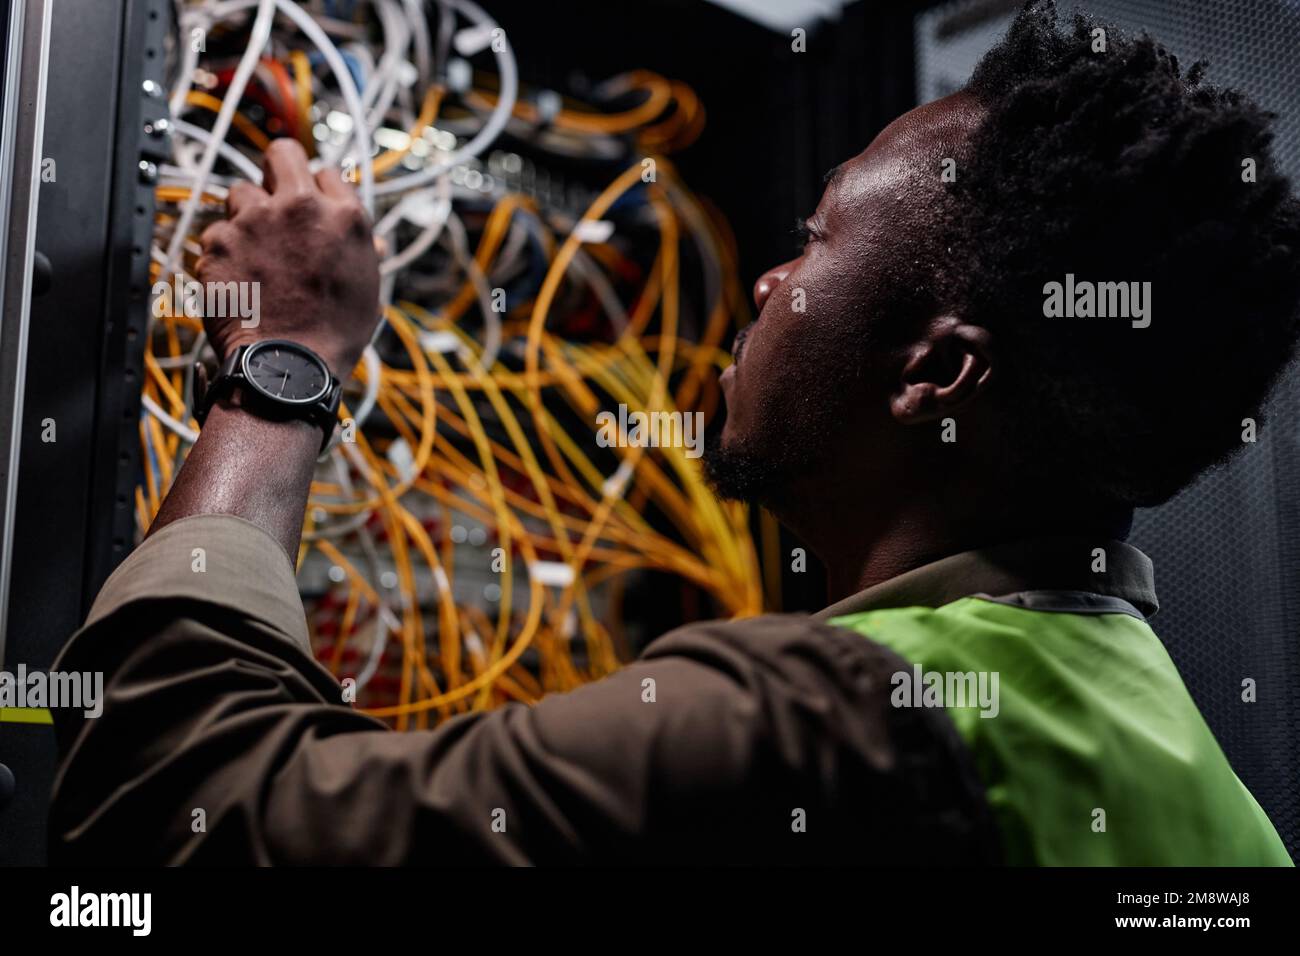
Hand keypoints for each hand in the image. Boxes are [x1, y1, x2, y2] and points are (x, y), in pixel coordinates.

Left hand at [197, 138, 379, 377]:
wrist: (289, 365)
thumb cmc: (333, 334)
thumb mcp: (367, 289)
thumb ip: (363, 251)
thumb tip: (372, 240)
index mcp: (344, 216)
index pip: (326, 172)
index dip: (318, 190)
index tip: (312, 207)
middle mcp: (300, 207)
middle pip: (281, 154)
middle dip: (277, 172)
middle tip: (274, 198)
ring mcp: (255, 220)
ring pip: (240, 192)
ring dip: (246, 215)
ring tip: (255, 250)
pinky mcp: (219, 240)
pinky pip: (216, 232)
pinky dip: (223, 251)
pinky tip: (238, 277)